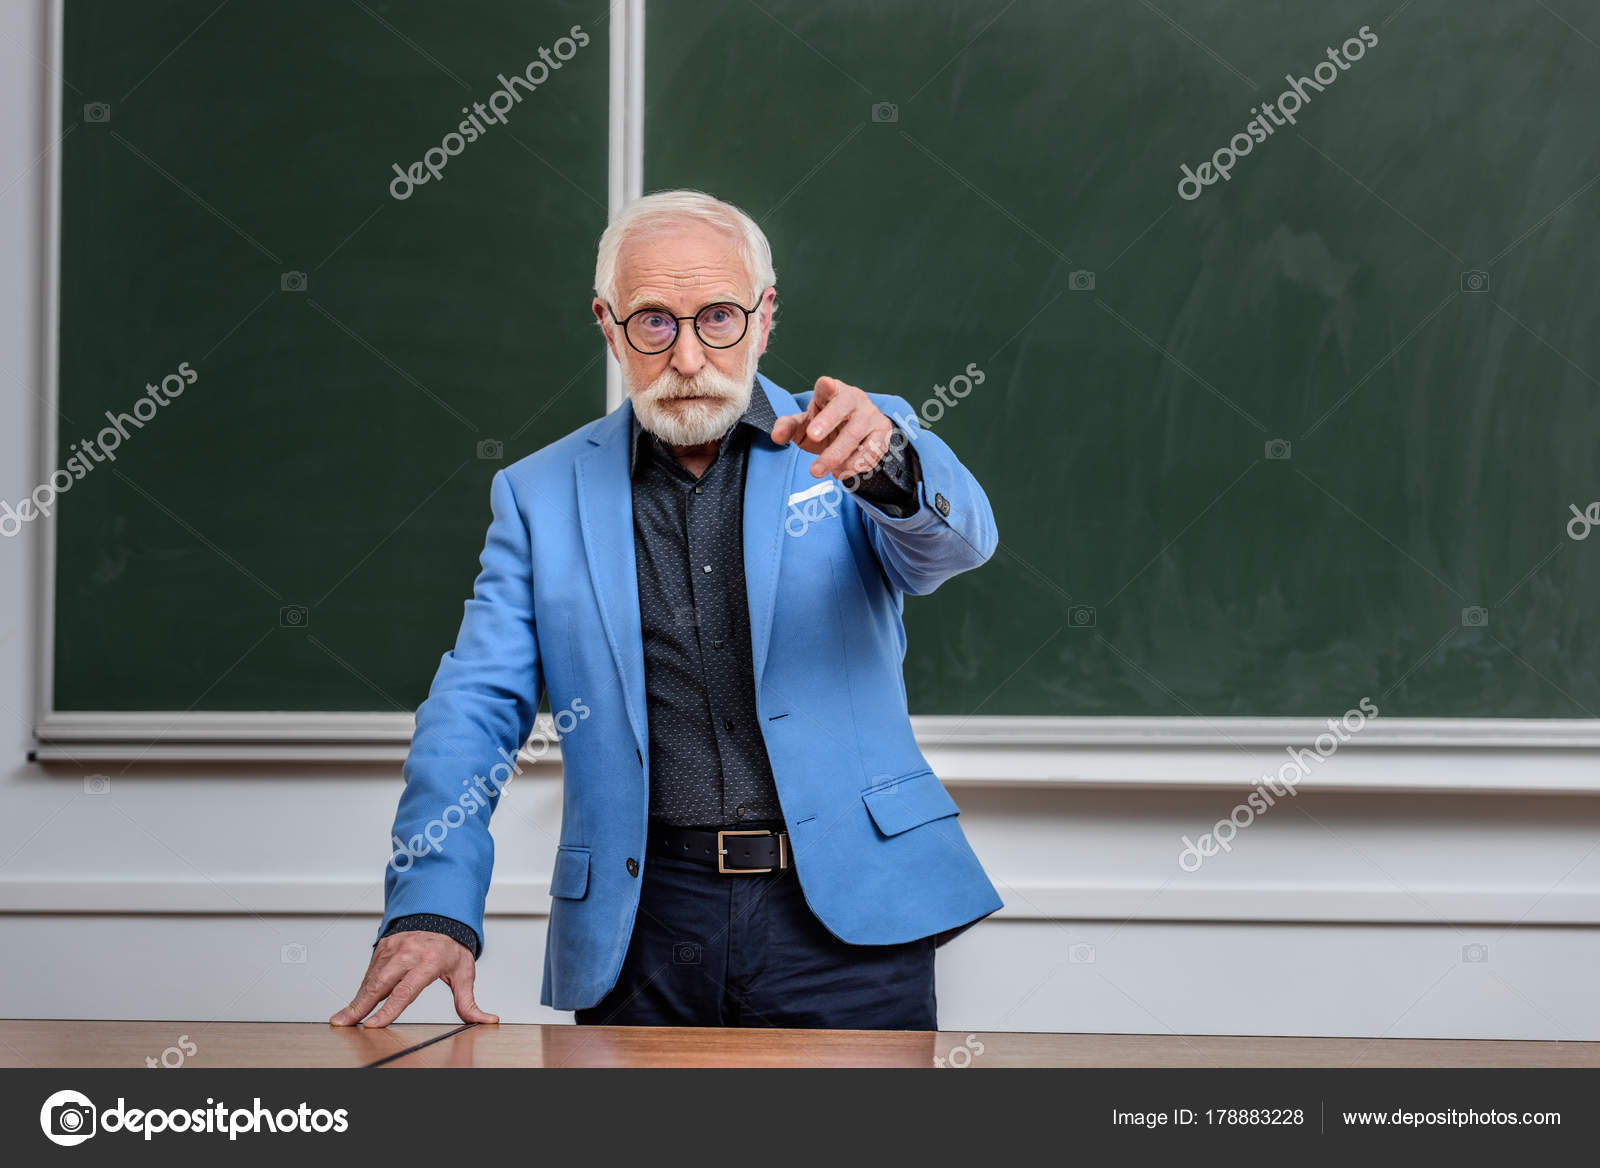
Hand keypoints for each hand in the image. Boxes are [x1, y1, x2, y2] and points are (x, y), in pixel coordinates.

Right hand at [329, 930, 497, 1027]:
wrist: (441, 914)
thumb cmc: (452, 946)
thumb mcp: (464, 972)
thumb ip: (469, 1001)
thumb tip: (487, 1020)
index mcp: (430, 960)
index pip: (406, 990)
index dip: (388, 1009)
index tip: (373, 1024)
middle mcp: (409, 953)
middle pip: (380, 984)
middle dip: (360, 1005)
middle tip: (343, 1023)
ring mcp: (394, 947)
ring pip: (371, 978)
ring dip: (357, 999)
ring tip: (344, 1019)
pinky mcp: (383, 946)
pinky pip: (370, 971)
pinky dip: (362, 988)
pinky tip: (357, 1003)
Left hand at [771, 376, 895, 481]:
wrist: (856, 433)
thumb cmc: (826, 424)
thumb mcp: (804, 425)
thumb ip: (788, 427)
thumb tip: (776, 436)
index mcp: (831, 392)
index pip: (827, 386)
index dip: (827, 386)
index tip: (826, 385)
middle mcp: (853, 399)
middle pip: (842, 409)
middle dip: (827, 423)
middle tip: (812, 438)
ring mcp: (870, 415)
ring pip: (856, 434)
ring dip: (837, 455)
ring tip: (819, 470)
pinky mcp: (882, 433)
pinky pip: (871, 451)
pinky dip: (855, 465)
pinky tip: (840, 472)